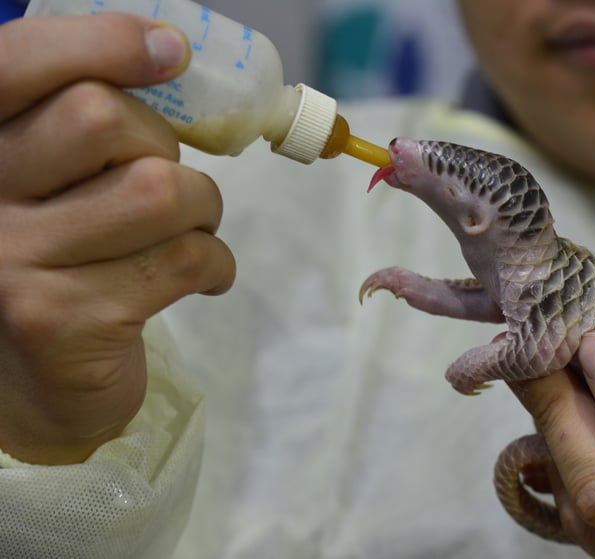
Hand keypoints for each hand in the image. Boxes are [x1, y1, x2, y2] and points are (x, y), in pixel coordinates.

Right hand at [0, 15, 234, 464]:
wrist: (35, 386)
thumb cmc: (60, 264)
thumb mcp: (51, 182)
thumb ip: (82, 124)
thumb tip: (164, 50)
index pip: (16, 61)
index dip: (100, 42)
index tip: (167, 50)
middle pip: (103, 119)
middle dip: (165, 147)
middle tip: (168, 184)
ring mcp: (11, 264)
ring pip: (159, 190)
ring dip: (201, 208)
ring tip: (191, 232)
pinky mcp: (62, 321)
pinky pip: (184, 259)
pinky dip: (216, 263)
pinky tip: (203, 277)